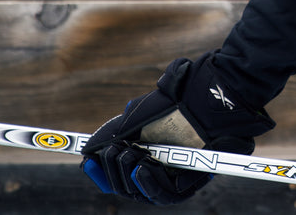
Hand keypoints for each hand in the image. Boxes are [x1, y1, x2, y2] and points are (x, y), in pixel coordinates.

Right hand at [81, 53, 273, 204]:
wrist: (208, 99)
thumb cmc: (175, 103)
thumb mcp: (138, 115)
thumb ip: (113, 133)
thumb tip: (88, 150)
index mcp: (146, 152)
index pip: (118, 172)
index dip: (102, 170)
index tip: (87, 161)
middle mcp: (159, 167)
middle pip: (126, 184)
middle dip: (113, 168)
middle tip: (115, 149)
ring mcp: (175, 176)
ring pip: (142, 192)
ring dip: (128, 175)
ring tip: (129, 154)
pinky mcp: (192, 183)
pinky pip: (167, 196)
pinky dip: (150, 185)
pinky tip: (142, 168)